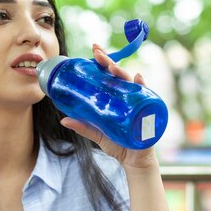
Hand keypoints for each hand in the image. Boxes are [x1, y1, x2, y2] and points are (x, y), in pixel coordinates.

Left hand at [59, 44, 158, 171]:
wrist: (133, 161)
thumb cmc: (118, 144)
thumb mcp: (97, 133)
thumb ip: (83, 126)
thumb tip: (63, 120)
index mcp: (115, 97)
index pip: (108, 75)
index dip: (102, 61)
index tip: (94, 49)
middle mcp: (127, 96)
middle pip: (118, 75)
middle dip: (109, 62)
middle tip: (97, 53)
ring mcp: (137, 102)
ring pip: (130, 82)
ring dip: (122, 73)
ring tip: (112, 67)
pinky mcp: (147, 111)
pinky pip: (146, 95)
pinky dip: (143, 86)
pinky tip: (138, 78)